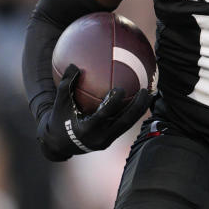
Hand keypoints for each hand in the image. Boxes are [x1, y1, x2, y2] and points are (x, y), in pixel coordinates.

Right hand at [37, 64, 151, 160]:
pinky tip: (141, 100)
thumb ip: (66, 84)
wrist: (58, 144)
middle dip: (136, 108)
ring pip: (128, 125)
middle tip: (145, 90)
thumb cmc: (59, 119)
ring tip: (150, 94)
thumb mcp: (60, 102)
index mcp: (87, 129)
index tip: (121, 88)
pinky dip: (133, 113)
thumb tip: (74, 64)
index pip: (104, 115)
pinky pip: (125, 125)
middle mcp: (100, 137)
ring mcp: (107, 141)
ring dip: (139, 110)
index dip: (114, 102)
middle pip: (124, 123)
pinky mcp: (110, 140)